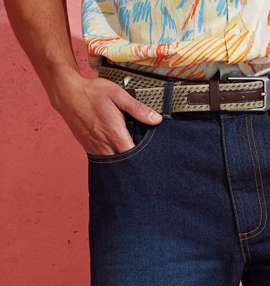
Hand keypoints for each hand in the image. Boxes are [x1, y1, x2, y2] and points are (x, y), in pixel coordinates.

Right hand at [48, 70, 162, 155]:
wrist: (67, 93)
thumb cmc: (92, 93)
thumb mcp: (119, 95)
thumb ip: (138, 109)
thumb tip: (156, 119)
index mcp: (115, 135)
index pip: (134, 157)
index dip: (144, 159)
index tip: (151, 156)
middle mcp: (105, 146)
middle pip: (125, 164)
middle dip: (135, 163)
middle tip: (143, 158)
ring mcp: (96, 149)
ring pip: (114, 164)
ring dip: (123, 161)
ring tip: (131, 155)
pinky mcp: (89, 148)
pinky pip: (104, 159)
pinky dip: (112, 158)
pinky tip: (117, 151)